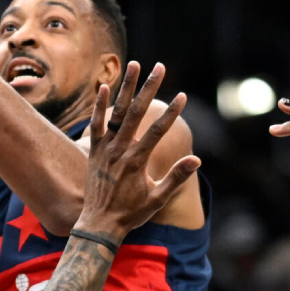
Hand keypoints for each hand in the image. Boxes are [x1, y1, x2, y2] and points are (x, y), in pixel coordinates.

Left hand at [75, 63, 200, 241]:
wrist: (99, 225)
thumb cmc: (131, 214)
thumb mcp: (158, 199)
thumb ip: (176, 178)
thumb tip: (196, 159)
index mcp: (136, 162)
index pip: (156, 131)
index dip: (171, 113)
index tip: (182, 96)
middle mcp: (119, 151)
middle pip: (136, 113)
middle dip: (149, 88)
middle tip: (160, 67)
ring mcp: (104, 149)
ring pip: (116, 112)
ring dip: (126, 87)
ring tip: (134, 65)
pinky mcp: (93, 151)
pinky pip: (95, 124)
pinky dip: (99, 106)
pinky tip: (105, 86)